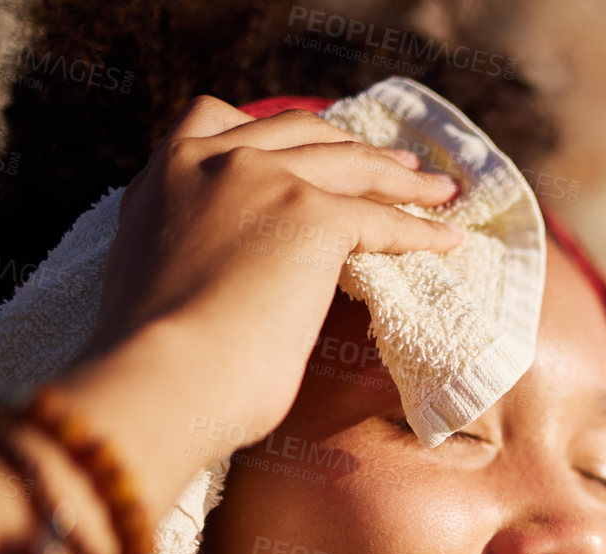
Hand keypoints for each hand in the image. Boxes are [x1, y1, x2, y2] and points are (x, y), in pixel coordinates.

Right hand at [78, 94, 461, 456]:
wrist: (162, 380)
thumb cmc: (156, 362)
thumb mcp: (159, 277)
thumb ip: (190, 247)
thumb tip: (228, 273)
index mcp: (164, 173)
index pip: (222, 122)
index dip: (280, 134)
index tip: (314, 145)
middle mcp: (211, 159)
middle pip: (301, 136)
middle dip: (353, 148)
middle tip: (397, 164)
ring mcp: (263, 180)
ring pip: (350, 166)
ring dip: (401, 178)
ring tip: (439, 191)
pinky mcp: (311, 216)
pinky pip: (382, 220)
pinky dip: (420, 229)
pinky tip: (448, 240)